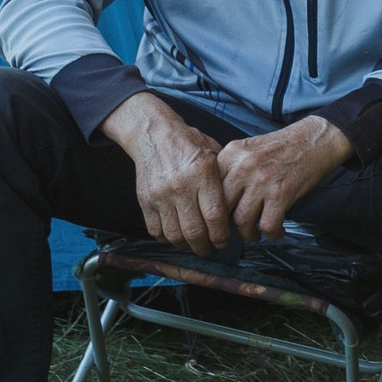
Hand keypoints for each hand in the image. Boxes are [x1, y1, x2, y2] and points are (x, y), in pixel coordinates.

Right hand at [100, 92, 231, 252]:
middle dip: (206, 247)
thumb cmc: (189, 144)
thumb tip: (236, 209)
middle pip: (195, 232)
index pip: (215, 217)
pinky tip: (177, 236)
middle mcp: (181, 186)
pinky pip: (156, 231)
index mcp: (202, 174)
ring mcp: (160, 195)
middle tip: (211, 247)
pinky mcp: (145, 200)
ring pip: (175, 236)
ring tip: (195, 244)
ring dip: (187, 246)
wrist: (154, 134)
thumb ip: (225, 181)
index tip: (224, 241)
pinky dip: (168, 240)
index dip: (222, 236)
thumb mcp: (215, 154)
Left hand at [217, 116, 353, 240]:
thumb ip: (230, 168)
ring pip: (242, 220)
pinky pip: (268, 225)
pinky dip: (272, 234)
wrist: (312, 140)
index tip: (216, 218)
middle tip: (230, 233)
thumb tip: (216, 200)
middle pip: (221, 206)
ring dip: (248, 234)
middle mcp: (243, 166)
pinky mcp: (281, 193)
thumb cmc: (280, 148)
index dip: (210, 208)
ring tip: (254, 234)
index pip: (209, 187)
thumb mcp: (247, 149)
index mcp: (231, 154)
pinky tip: (276, 231)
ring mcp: (262, 180)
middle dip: (224, 226)